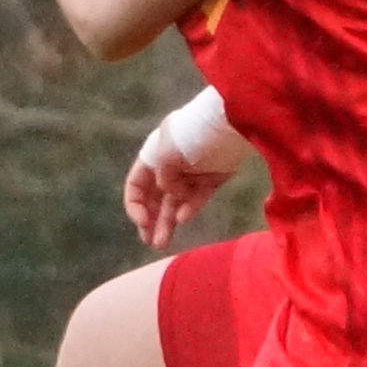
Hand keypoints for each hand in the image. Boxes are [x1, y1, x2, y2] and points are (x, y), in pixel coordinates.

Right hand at [124, 105, 247, 248]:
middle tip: (149, 241)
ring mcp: (192, 174)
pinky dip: (189, 209)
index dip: (135, 204)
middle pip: (155, 198)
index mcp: (154, 155)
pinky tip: (183, 219)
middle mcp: (170, 166)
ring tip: (162, 244)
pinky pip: (197, 199)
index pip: (136, 184)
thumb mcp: (166, 152)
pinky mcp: (212, 180)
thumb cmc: (192, 133)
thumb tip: (173, 195)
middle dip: (151, 220)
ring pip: (175, 203)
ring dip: (167, 222)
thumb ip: (163, 178)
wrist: (231, 122)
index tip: (142, 221)